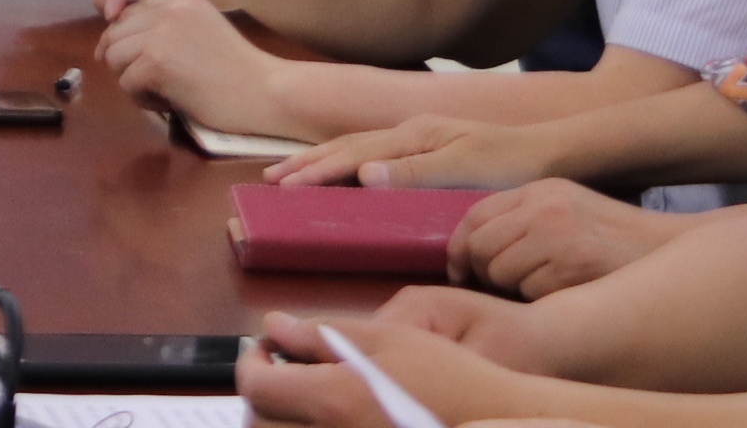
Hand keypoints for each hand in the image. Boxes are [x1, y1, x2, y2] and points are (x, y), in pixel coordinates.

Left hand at [97, 0, 293, 134]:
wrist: (268, 93)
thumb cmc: (239, 72)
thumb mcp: (202, 33)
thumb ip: (168, 29)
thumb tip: (115, 42)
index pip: (131, 12)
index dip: (128, 40)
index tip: (138, 63)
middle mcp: (169, 9)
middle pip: (115, 32)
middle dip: (124, 61)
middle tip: (149, 83)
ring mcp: (162, 34)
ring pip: (114, 56)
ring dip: (130, 80)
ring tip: (159, 93)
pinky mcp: (157, 62)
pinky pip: (126, 82)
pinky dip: (141, 99)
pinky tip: (168, 104)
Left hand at [237, 311, 559, 426]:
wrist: (498, 422)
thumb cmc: (448, 377)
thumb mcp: (387, 339)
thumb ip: (322, 334)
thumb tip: (273, 328)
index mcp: (332, 400)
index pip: (256, 389)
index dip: (249, 365)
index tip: (263, 350)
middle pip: (259, 424)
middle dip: (261, 395)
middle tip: (280, 371)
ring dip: (279, 418)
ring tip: (305, 395)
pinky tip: (330, 416)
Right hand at [271, 114, 559, 189]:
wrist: (550, 152)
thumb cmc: (510, 165)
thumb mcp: (466, 171)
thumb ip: (415, 172)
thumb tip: (363, 175)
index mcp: (413, 134)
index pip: (353, 153)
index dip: (316, 170)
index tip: (284, 185)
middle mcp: (409, 131)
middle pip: (347, 145)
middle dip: (307, 161)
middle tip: (270, 178)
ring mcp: (418, 138)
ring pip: (357, 146)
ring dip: (321, 159)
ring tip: (292, 171)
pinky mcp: (428, 149)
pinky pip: (374, 153)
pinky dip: (347, 161)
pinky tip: (343, 170)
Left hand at [455, 180, 692, 298]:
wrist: (670, 253)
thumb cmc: (614, 241)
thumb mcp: (565, 211)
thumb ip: (521, 220)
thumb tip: (468, 253)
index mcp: (539, 190)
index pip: (474, 215)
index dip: (459, 248)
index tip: (460, 271)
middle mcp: (544, 208)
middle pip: (479, 246)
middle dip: (482, 273)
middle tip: (500, 288)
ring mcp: (558, 236)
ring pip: (500, 272)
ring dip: (512, 289)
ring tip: (543, 288)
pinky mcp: (573, 267)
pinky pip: (529, 292)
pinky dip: (539, 301)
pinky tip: (564, 295)